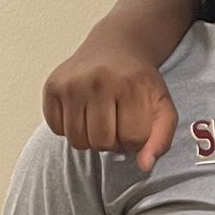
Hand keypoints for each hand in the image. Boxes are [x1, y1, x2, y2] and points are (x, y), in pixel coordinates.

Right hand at [42, 39, 177, 170]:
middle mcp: (97, 81)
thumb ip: (162, 138)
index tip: (137, 125)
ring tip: (101, 120)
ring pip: (77, 141)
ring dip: (91, 139)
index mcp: (130, 85)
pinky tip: (83, 111)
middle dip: (113, 142)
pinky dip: (70, 128)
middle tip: (117, 124)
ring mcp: (71, 83)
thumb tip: (145, 166)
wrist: (115, 48)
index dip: (136, 140)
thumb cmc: (139, 81)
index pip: (131, 139)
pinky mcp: (52, 86)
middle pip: (102, 143)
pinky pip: (56, 130)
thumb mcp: (162, 105)